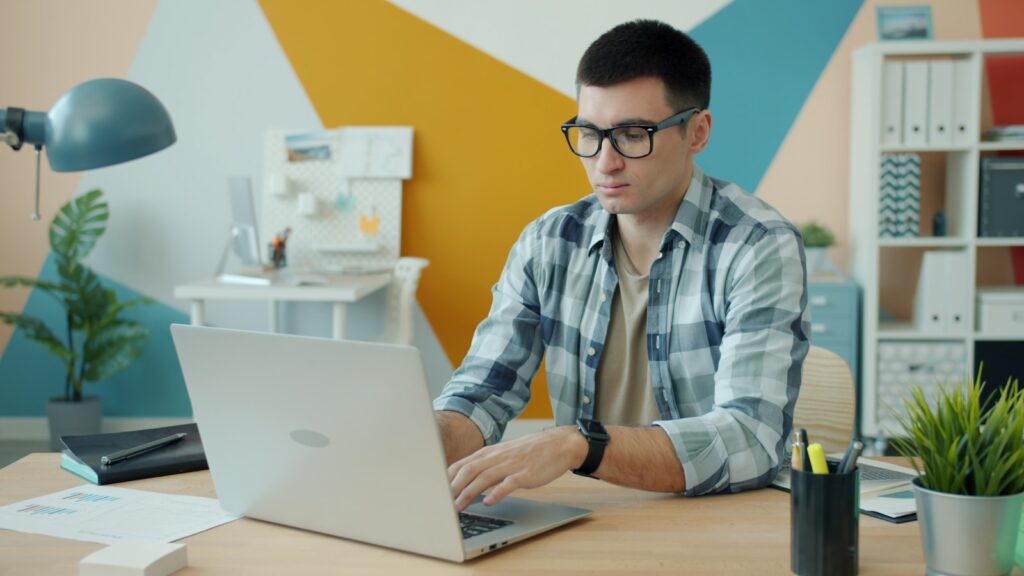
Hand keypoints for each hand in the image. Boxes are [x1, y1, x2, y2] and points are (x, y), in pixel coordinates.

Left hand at [448, 426, 586, 511]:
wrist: (558, 444)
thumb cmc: (529, 452)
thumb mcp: (504, 455)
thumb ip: (486, 465)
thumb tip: (465, 480)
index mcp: (490, 453)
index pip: (461, 464)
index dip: (447, 478)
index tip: (435, 492)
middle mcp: (497, 457)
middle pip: (468, 471)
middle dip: (452, 487)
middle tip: (441, 503)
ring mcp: (511, 465)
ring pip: (484, 478)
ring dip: (468, 493)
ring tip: (457, 507)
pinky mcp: (525, 474)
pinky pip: (509, 484)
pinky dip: (497, 493)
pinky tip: (489, 502)